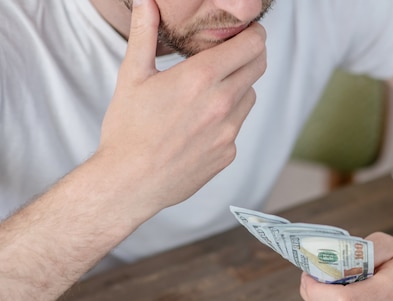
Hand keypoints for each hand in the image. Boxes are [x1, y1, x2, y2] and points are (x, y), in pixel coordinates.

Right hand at [95, 0, 266, 218]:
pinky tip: (201, 124)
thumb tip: (147, 2)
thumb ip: (144, 34)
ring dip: (238, 86)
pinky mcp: (228, 153)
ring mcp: (229, 131)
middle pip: (258, 66)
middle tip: (235, 53)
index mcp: (200, 78)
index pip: (252, 45)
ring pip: (249, 95)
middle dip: (251, 54)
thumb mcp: (132, 76)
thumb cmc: (127, 129)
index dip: (254, 33)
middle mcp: (222, 103)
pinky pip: (237, 126)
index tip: (249, 31)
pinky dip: (227, 118)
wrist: (130, 182)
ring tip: (210, 90)